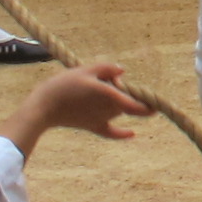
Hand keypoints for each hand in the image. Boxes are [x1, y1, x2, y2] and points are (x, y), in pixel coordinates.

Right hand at [0, 61, 152, 155]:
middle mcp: (108, 110)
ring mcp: (101, 120)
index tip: (160, 100)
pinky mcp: (92, 127)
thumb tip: (123, 72)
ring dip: (120, 102)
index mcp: (108, 95)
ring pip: (120, 111)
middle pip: (129, 102)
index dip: (150, 101)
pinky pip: (110, 132)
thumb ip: (107, 68)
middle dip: (128, 91)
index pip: (136, 102)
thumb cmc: (63, 86)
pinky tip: (133, 134)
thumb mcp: (85, 70)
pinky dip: (122, 133)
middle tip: (112, 79)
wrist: (42, 107)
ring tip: (98, 88)